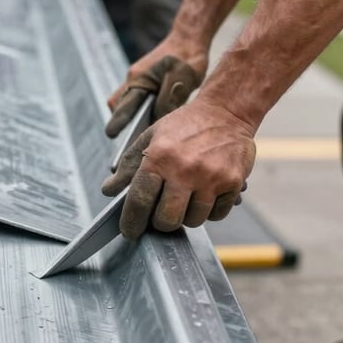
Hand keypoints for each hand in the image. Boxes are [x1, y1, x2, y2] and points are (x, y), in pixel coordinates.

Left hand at [101, 98, 255, 239]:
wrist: (227, 111)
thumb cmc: (186, 125)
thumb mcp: (151, 137)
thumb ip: (129, 166)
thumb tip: (109, 190)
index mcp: (159, 157)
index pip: (140, 201)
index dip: (132, 222)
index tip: (130, 231)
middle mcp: (185, 169)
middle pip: (167, 220)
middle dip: (161, 222)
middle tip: (162, 213)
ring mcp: (211, 178)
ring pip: (194, 221)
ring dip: (187, 216)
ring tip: (186, 198)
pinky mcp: (233, 183)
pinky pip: (217, 215)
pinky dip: (209, 211)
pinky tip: (205, 194)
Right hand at [106, 51, 204, 137]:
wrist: (188, 38)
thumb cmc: (187, 57)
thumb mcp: (184, 78)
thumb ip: (170, 99)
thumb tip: (157, 121)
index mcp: (140, 77)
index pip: (124, 104)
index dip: (117, 122)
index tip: (111, 135)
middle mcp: (133, 79)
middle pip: (118, 105)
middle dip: (119, 122)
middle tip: (127, 140)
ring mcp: (136, 80)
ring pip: (125, 103)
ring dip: (130, 117)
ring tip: (140, 133)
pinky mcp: (143, 82)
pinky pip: (135, 100)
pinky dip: (139, 111)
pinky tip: (152, 120)